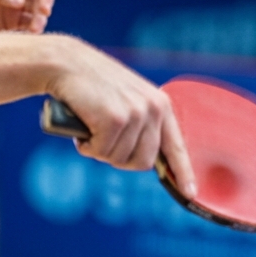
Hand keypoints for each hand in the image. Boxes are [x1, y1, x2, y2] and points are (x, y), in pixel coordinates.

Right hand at [49, 41, 197, 196]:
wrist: (66, 64)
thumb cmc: (91, 84)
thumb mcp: (126, 99)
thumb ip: (140, 122)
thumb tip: (144, 157)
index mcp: (160, 104)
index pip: (176, 146)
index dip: (182, 172)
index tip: (189, 192)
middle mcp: (153, 109)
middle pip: (143, 161)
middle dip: (119, 158)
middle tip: (102, 141)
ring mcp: (135, 114)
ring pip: (119, 158)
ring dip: (99, 150)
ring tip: (90, 126)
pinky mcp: (115, 119)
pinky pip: (100, 151)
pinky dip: (86, 145)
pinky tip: (82, 126)